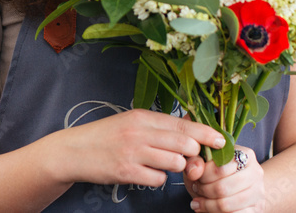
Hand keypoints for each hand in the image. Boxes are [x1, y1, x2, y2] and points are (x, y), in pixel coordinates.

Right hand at [53, 109, 226, 187]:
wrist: (74, 151)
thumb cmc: (107, 135)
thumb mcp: (132, 121)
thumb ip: (159, 125)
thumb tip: (191, 126)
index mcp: (144, 116)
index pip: (183, 124)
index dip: (206, 133)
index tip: (221, 140)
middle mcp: (140, 132)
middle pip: (185, 144)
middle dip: (193, 154)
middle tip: (189, 158)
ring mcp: (133, 152)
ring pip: (175, 163)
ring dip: (175, 167)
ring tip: (161, 163)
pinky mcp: (127, 172)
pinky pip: (158, 179)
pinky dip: (157, 179)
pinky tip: (146, 173)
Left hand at [183, 145, 265, 211]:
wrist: (237, 186)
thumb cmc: (217, 172)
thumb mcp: (204, 162)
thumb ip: (195, 161)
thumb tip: (194, 171)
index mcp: (245, 155)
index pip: (220, 168)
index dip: (203, 176)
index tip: (196, 178)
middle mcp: (255, 172)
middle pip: (223, 188)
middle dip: (204, 191)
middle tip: (196, 190)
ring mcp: (258, 192)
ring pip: (227, 204)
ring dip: (208, 205)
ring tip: (199, 202)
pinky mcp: (257, 209)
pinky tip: (209, 210)